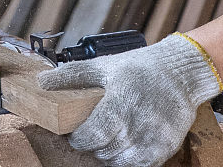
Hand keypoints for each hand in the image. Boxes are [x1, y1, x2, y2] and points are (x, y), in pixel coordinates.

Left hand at [36, 33, 222, 166]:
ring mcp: (152, 139)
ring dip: (110, 152)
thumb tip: (42, 82)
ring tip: (111, 135)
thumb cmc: (140, 68)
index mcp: (119, 102)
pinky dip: (128, 158)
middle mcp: (137, 124)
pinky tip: (127, 142)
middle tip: (93, 131)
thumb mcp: (104, 66)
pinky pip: (138, 166)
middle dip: (93, 143)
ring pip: (118, 161)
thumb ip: (73, 75)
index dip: (79, 138)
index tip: (76, 132)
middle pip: (102, 151)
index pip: (90, 136)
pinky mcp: (164, 149)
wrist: (180, 73)